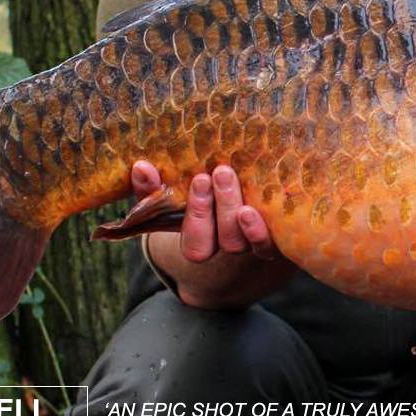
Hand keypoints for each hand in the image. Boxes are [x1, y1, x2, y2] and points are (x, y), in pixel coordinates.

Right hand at [130, 161, 277, 260]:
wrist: (234, 197)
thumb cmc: (194, 196)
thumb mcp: (169, 196)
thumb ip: (151, 188)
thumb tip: (141, 168)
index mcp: (198, 241)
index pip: (196, 244)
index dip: (198, 214)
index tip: (199, 179)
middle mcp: (225, 247)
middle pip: (225, 242)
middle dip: (220, 207)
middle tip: (219, 173)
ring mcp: (250, 243)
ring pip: (244, 240)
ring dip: (237, 209)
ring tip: (231, 177)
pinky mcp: (274, 237)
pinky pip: (270, 245)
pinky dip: (262, 231)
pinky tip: (254, 208)